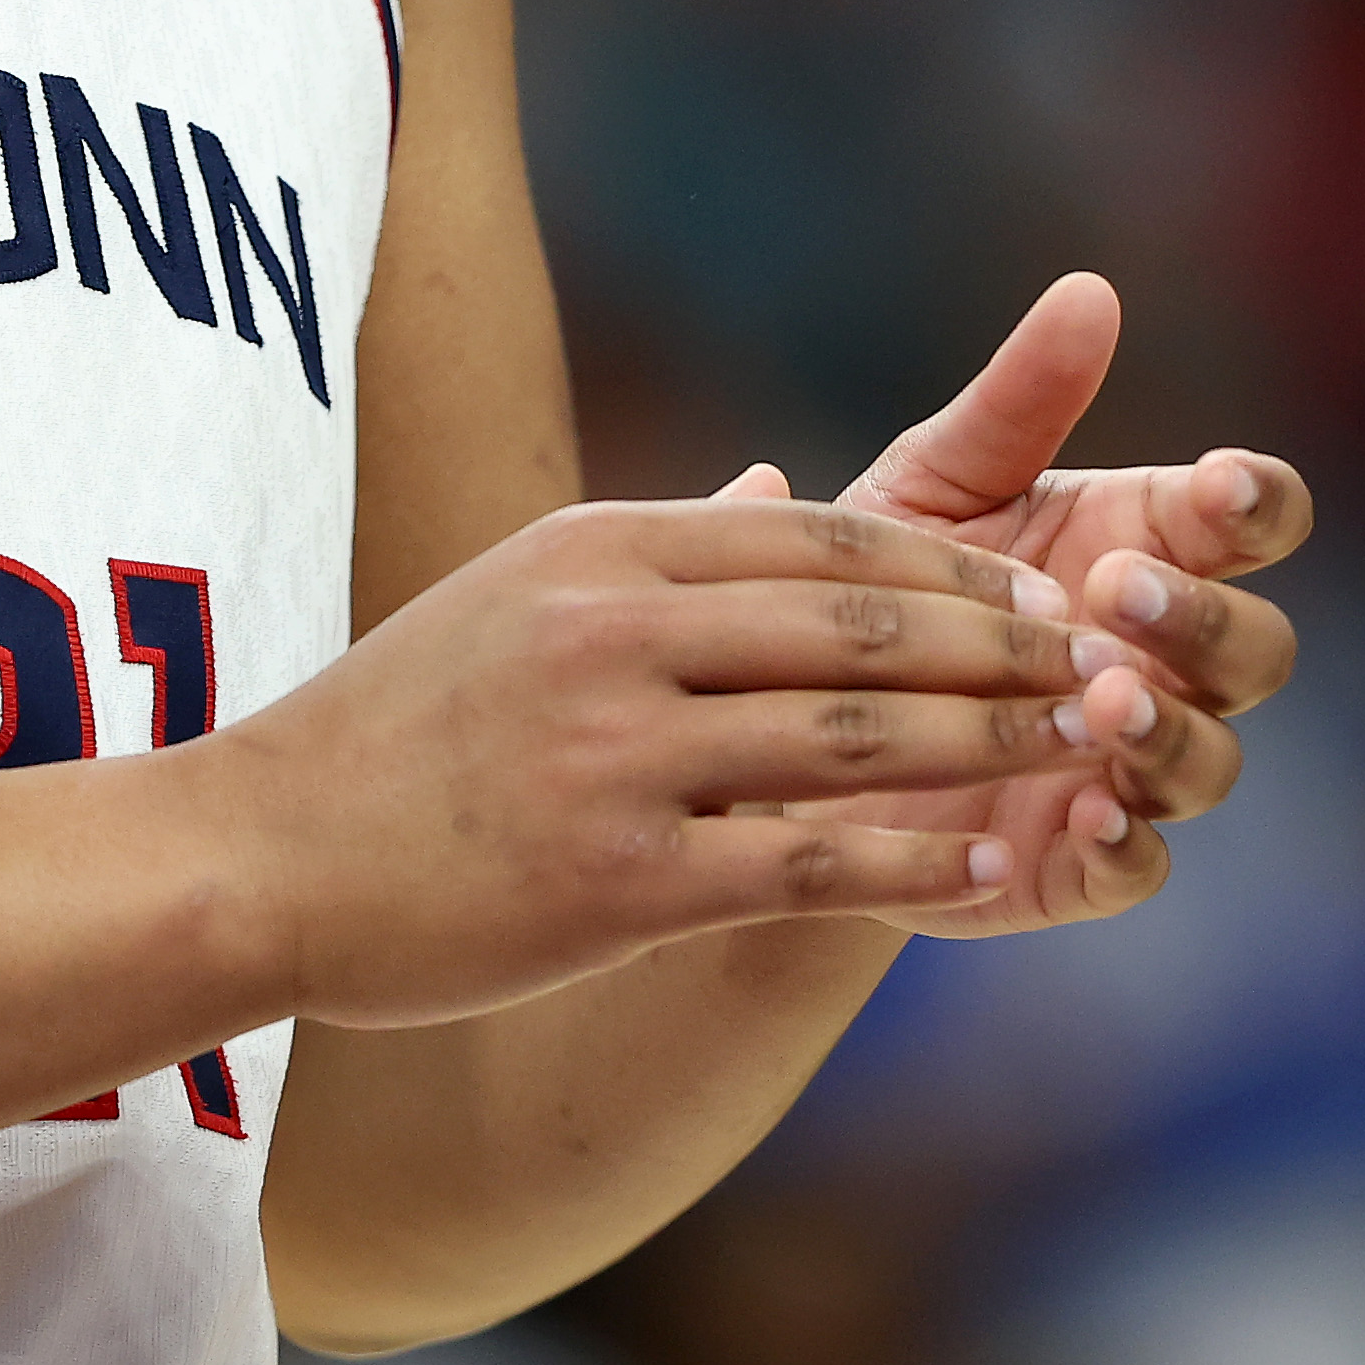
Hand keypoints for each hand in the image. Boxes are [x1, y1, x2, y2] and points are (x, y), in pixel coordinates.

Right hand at [217, 495, 1109, 1030]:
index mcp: (594, 554)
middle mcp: (611, 635)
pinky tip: (981, 873)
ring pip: (856, 737)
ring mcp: (613, 756)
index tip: (1045, 588)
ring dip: (993, 744)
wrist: (258, 855)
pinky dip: (907, 866)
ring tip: (1084, 753)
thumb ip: (654, 556)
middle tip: (1106, 661)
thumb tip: (773, 486)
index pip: (819, 538)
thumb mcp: (512, 600)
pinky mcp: (613, 878)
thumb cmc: (393, 736)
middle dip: (1007, 642)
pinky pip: (800, 864)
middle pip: (862, 625)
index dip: (954, 565)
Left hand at [725, 271, 1308, 938]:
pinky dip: (1127, 844)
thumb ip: (1015, 403)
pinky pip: (1138, 865)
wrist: (776, 722)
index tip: (1216, 485)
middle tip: (1122, 587)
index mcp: (1145, 549)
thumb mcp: (931, 481)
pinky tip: (1093, 814)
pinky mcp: (1073, 862)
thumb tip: (1089, 289)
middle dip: (1204, 617)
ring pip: (1211, 757)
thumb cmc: (877, 581)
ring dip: (1172, 730)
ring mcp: (1129, 765)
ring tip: (1107, 701)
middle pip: (1256, 646)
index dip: (1255, 503)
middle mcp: (1163, 661)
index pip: (1251, 519)